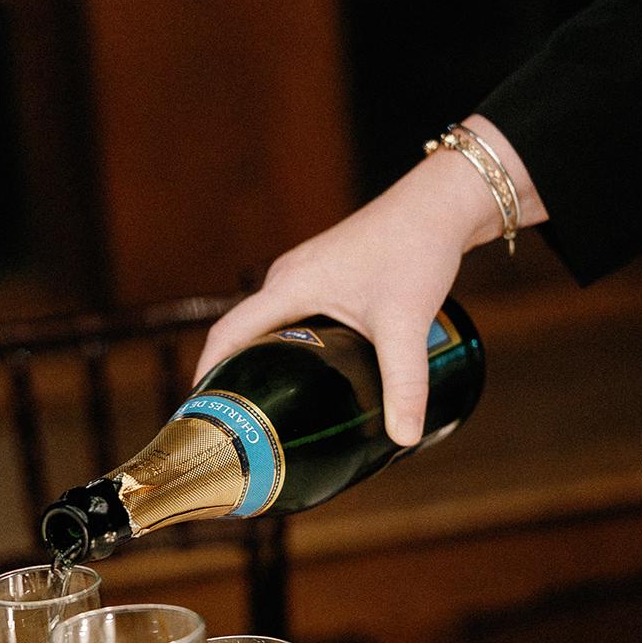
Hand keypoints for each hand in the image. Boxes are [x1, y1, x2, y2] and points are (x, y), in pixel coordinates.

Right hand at [194, 122, 538, 445]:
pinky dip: (289, 340)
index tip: (200, 411)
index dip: (208, 372)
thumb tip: (404, 438)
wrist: (441, 204)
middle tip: (238, 420)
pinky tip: (311, 368)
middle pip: (243, 330)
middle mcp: (289, 276)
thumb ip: (404, 384)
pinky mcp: (328, 272)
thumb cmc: (415, 248)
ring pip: (270, 320)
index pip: (229, 333)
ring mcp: (307, 271)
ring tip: (269, 402)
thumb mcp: (405, 324)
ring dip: (263, 356)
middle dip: (234, 373)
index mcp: (290, 285)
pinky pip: (293, 311)